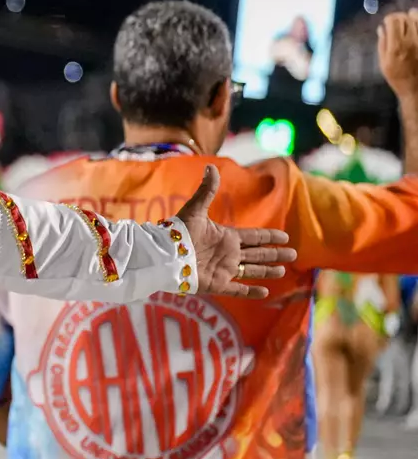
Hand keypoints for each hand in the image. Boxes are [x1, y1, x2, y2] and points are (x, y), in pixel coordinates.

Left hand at [174, 165, 294, 298]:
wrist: (164, 255)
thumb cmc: (178, 232)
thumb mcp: (195, 210)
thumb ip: (206, 190)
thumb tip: (211, 166)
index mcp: (226, 237)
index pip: (254, 237)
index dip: (270, 237)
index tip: (285, 237)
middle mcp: (227, 254)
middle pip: (257, 254)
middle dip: (275, 255)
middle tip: (294, 255)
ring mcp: (222, 270)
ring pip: (251, 272)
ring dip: (266, 272)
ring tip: (283, 271)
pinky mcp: (216, 285)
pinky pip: (237, 290)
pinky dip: (251, 292)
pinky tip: (265, 292)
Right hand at [378, 10, 417, 95]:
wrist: (415, 88)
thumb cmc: (397, 77)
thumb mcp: (383, 62)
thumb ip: (383, 43)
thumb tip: (382, 28)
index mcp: (396, 46)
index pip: (394, 21)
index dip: (389, 18)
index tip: (387, 21)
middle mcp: (411, 41)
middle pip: (406, 18)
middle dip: (400, 16)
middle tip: (397, 21)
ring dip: (412, 16)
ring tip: (409, 16)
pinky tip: (416, 23)